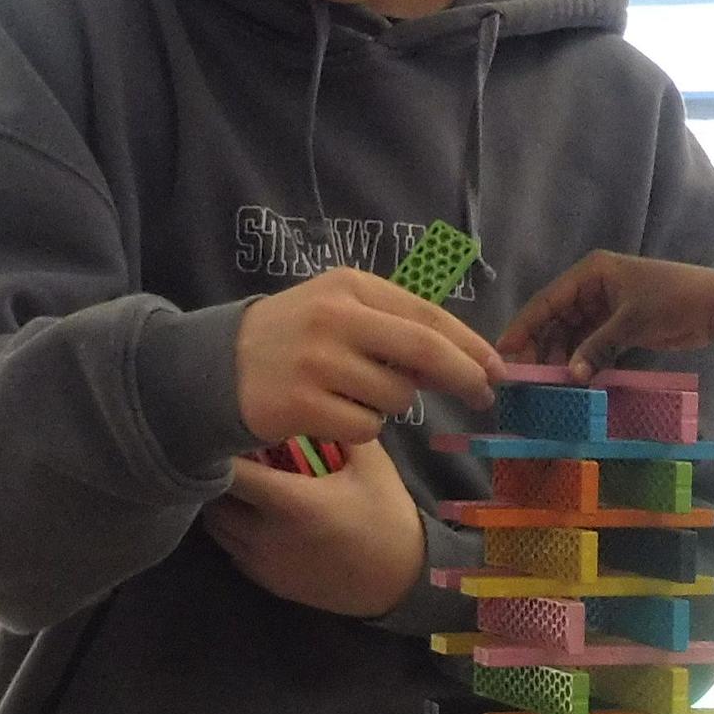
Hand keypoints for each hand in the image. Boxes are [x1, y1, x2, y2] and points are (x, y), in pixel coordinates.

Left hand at [202, 439, 429, 618]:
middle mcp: (269, 536)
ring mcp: (264, 562)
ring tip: (241, 485)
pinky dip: (232, 532)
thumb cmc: (386, 517)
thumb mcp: (372, 466)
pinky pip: (230, 550)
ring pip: (217, 528)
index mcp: (293, 503)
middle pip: (215, 499)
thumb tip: (313, 397)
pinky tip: (252, 516)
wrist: (399, 581)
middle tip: (232, 456)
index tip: (230, 432)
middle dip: (219, 476)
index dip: (224, 451)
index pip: (233, 473)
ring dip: (222, 504)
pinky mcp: (267, 580)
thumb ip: (340, 429)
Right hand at [236, 268, 501, 447]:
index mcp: (349, 286)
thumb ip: (394, 326)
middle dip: (464, 376)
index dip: (470, 344)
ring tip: (351, 393)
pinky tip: (330, 413)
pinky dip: (361, 427)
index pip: (427, 315)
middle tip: (485, 396)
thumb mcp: (339, 311)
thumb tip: (461, 360)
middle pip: (425, 351)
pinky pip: (366, 428)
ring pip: (396, 398)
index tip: (497, 367)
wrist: (216, 367)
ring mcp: (316, 362)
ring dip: (390, 405)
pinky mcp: (301, 405)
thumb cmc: (293, 338)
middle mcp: (335, 318)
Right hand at [502, 253, 713, 374]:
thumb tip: (572, 377)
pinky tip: (574, 382)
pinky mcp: (618, 326)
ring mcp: (605, 308)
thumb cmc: (673, 300)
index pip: (548, 300)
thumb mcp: (632, 322)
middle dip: (542, 348)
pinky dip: (583, 361)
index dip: (525, 325)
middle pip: (556, 320)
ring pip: (572, 336)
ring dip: (563, 359)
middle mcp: (593, 288)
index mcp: (591, 273)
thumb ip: (598, 348)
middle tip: (527, 378)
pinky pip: (591, 345)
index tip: (505, 349)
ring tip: (552, 386)